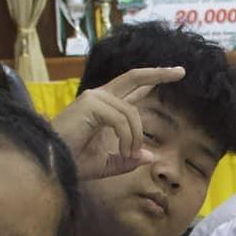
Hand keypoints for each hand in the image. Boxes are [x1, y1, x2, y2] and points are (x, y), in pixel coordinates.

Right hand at [50, 66, 186, 180]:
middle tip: (181, 71)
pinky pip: (122, 119)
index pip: (132, 88)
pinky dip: (126, 138)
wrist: (53, 163)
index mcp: (104, 107)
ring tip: (126, 155)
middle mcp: (99, 97)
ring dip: (135, 137)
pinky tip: (121, 151)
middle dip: (158, 73)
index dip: (151, 80)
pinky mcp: (90, 103)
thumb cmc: (73, 161)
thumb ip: (128, 159)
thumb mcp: (107, 164)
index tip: (173, 74)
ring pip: (132, 113)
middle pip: (134, 77)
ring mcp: (94, 97)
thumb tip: (150, 156)